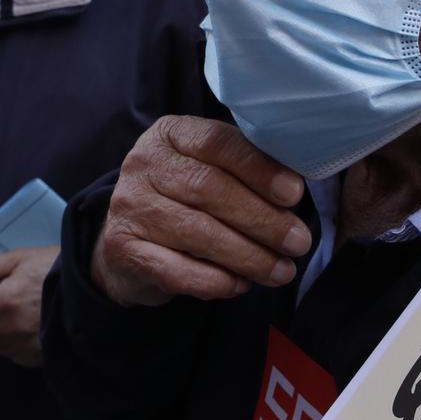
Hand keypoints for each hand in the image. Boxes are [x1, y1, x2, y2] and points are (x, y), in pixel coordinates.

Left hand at [0, 245, 58, 366]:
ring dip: (0, 335)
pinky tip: (32, 330)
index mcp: (2, 303)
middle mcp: (10, 329)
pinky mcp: (41, 357)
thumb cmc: (56, 268)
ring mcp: (26, 346)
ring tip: (19, 317)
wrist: (96, 288)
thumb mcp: (20, 259)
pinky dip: (18, 346)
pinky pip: (17, 357)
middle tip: (0, 307)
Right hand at [91, 116, 309, 307]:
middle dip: (262, 219)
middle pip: (209, 188)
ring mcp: (129, 205)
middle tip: (298, 242)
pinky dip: (215, 281)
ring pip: (196, 231)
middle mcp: (143, 163)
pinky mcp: (122, 248)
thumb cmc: (184, 200)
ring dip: (248, 255)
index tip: (294, 194)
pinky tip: (241, 285)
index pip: (217, 142)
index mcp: (171, 134)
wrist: (127, 240)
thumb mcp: (210, 169)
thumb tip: (295, 190)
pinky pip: (175, 269)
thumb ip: (244, 169)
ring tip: (281, 271)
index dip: (258, 169)